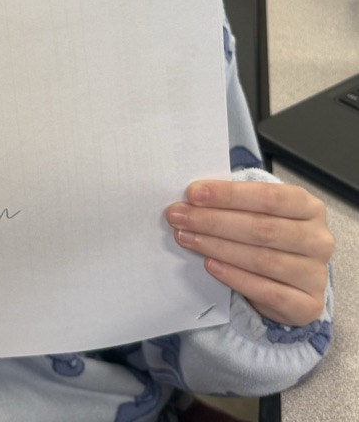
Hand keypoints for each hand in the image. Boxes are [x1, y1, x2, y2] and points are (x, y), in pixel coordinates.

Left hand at [166, 179, 333, 325]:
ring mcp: (315, 274)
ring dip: (217, 247)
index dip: (228, 195)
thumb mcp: (258, 213)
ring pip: (261, 259)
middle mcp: (318, 239)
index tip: (192, 193)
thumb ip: (234, 204)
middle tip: (179, 217)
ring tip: (187, 238)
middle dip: (213, 221)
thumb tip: (192, 198)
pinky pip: (266, 291)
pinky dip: (234, 276)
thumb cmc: (268, 236)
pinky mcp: (307, 305)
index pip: (267, 197)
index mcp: (308, 207)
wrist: (291, 281)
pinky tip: (210, 265)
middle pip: (261, 228)